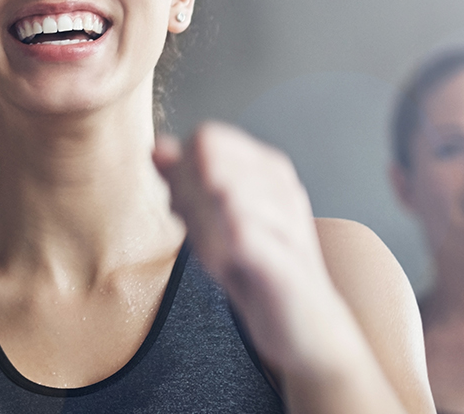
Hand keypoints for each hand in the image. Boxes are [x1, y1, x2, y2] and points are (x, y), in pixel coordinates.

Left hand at [154, 123, 340, 371]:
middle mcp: (281, 185)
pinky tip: (220, 267)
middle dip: (188, 197)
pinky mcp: (285, 257)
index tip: (187, 209)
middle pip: (208, 160)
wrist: (306, 326)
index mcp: (267, 168)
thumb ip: (186, 182)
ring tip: (213, 254)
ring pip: (221, 191)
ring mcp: (287, 218)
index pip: (206, 138)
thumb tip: (158, 147)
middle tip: (198, 234)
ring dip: (201, 227)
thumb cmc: (258, 269)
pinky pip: (237, 233)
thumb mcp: (214, 220)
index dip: (182, 173)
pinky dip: (215, 249)